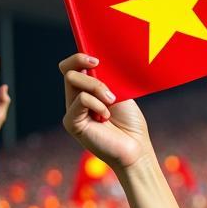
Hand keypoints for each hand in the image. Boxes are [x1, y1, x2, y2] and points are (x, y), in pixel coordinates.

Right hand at [59, 54, 150, 168]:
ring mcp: (72, 110)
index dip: (79, 58)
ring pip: (73, 80)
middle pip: (69, 71)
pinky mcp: (71, 122)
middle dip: (91, 74)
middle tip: (110, 91)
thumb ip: (105, 79)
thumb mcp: (120, 94)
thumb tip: (94, 61)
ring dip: (96, 88)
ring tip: (111, 102)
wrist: (136, 149)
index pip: (72, 67)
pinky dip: (97, 104)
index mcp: (87, 91)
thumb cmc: (131, 124)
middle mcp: (76, 99)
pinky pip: (80, 100)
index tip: (97, 60)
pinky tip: (106, 116)